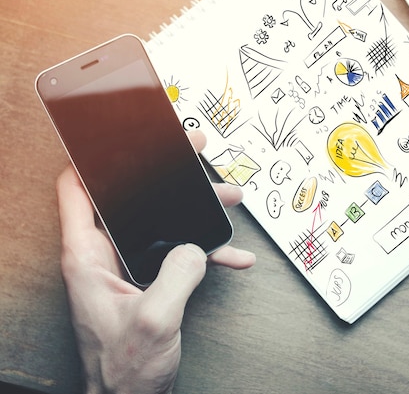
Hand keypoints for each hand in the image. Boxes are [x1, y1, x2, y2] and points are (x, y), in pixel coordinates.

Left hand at [57, 131, 255, 393]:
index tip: (125, 137)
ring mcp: (129, 269)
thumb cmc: (123, 370)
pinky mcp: (151, 283)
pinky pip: (179, 255)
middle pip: (131, 197)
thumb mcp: (153, 320)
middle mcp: (106, 256)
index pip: (77, 189)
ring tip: (227, 199)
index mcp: (88, 257)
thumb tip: (195, 248)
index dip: (95, 158)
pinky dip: (207, 250)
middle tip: (192, 152)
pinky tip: (233, 255)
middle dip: (166, 174)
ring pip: (162, 222)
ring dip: (195, 210)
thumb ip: (177, 276)